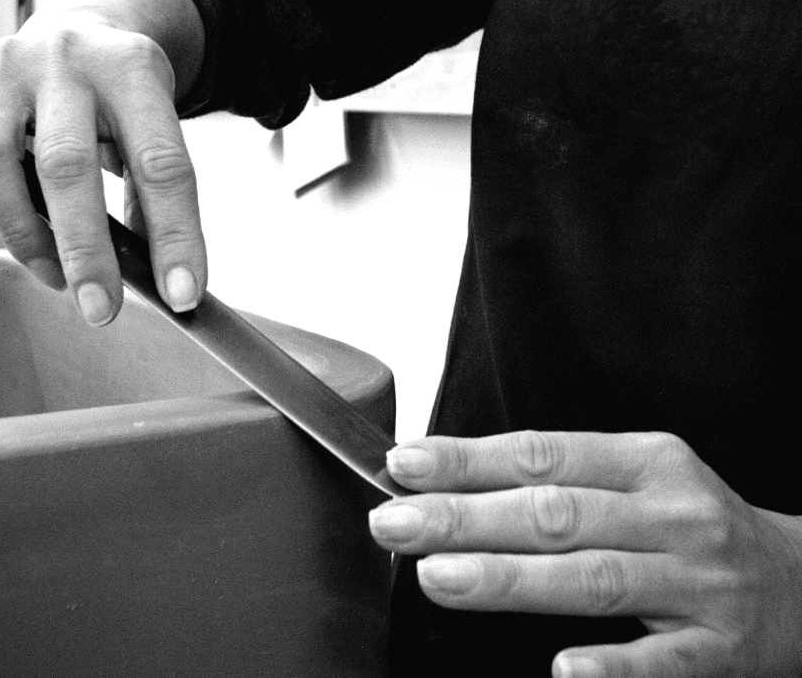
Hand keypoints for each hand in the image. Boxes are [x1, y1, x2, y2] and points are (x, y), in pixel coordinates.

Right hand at [0, 0, 207, 325]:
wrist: (76, 30)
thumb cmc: (117, 103)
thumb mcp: (152, 130)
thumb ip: (151, 196)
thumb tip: (156, 282)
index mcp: (132, 66)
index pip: (160, 160)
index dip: (174, 234)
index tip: (181, 297)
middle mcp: (64, 55)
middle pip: (66, 164)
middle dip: (85, 250)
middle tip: (101, 311)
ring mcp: (1, 61)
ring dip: (21, 232)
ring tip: (52, 271)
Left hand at [369, 430, 801, 676]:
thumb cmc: (688, 529)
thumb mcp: (634, 483)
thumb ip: (554, 483)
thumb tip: (441, 482)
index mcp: (646, 463)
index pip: (541, 457)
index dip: (468, 460)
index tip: (403, 465)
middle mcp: (673, 515)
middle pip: (555, 514)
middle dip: (465, 518)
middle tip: (393, 524)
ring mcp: (699, 585)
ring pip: (594, 578)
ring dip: (510, 579)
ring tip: (438, 578)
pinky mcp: (720, 652)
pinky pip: (661, 664)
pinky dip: (613, 668)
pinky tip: (564, 670)